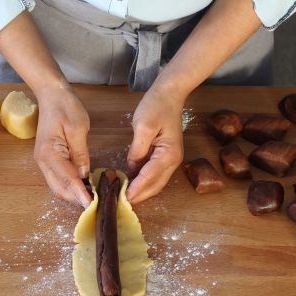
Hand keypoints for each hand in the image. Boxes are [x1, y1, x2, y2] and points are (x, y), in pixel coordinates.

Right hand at [34, 86, 92, 207]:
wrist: (51, 95)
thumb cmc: (65, 107)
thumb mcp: (78, 128)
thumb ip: (81, 153)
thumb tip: (85, 174)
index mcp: (49, 153)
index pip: (67, 180)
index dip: (80, 194)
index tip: (92, 205)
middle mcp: (43, 161)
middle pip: (59, 189)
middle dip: (76, 198)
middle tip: (96, 204)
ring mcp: (44, 161)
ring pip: (58, 186)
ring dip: (73, 194)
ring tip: (92, 197)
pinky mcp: (48, 159)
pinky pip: (59, 178)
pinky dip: (70, 186)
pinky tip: (84, 186)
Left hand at [126, 88, 184, 203]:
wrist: (170, 94)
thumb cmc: (157, 106)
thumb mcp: (143, 127)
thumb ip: (137, 150)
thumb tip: (131, 168)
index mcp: (169, 154)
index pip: (150, 177)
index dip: (136, 188)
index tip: (124, 198)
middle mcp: (173, 161)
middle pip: (156, 185)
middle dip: (140, 195)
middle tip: (121, 202)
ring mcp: (171, 159)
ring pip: (156, 182)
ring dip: (142, 190)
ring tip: (124, 195)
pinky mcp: (165, 156)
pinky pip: (154, 173)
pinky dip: (144, 180)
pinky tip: (131, 182)